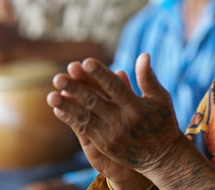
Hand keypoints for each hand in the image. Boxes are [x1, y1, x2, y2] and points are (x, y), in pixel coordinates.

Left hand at [47, 53, 182, 188]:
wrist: (163, 158)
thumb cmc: (163, 123)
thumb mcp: (161, 99)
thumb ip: (148, 78)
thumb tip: (143, 55)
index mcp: (137, 107)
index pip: (116, 88)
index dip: (101, 75)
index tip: (86, 62)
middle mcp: (123, 121)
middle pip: (95, 101)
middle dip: (76, 89)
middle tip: (59, 76)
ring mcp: (112, 134)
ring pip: (85, 116)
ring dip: (68, 104)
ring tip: (52, 93)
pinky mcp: (105, 145)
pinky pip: (84, 129)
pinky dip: (71, 118)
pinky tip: (59, 108)